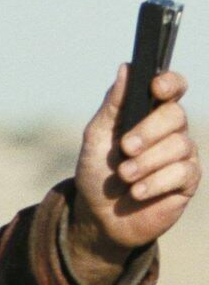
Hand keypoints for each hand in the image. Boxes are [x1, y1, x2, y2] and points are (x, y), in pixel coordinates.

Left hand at [69, 65, 199, 284]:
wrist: (98, 215)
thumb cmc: (97, 171)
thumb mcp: (97, 136)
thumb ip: (113, 104)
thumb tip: (126, 68)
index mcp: (149, 113)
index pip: (172, 87)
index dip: (169, 83)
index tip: (156, 88)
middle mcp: (170, 130)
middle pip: (175, 115)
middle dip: (148, 131)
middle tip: (125, 149)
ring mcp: (182, 155)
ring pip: (178, 146)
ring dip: (146, 162)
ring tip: (125, 176)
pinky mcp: (187, 181)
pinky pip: (182, 173)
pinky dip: (155, 182)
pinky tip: (138, 192)